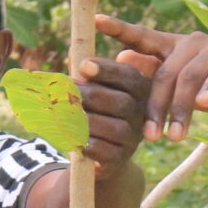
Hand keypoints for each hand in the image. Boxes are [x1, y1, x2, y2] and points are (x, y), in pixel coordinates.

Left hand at [74, 47, 158, 178]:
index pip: (128, 76)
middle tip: (69, 92)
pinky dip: (88, 144)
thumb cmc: (94, 110)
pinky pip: (106, 151)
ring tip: (65, 115)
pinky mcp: (120, 159)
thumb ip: (84, 72)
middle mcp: (141, 113)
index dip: (106, 70)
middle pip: (123, 103)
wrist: (98, 152)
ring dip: (88, 120)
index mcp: (138, 89)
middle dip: (93, 95)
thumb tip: (74, 48)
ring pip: (115, 128)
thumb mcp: (91, 88)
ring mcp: (133, 138)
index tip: (83, 65)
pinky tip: (72, 138)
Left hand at [95, 14, 207, 139]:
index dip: (120, 28)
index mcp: (174, 47)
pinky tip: (205, 104)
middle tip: (149, 136)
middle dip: (156, 107)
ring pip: (190, 78)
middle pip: (165, 73)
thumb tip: (121, 59)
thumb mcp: (183, 87)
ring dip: (180, 110)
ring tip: (175, 136)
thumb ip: (156, 75)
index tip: (96, 20)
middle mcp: (192, 43)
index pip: (143, 36)